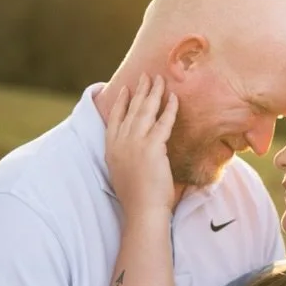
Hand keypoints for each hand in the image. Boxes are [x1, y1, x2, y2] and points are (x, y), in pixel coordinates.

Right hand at [104, 74, 177, 217]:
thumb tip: (134, 151)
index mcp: (111, 148)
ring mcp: (135, 142)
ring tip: (160, 79)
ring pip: (146, 110)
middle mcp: (121, 141)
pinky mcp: (152, 147)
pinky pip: (163, 122)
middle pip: (132, 109)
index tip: (126, 88)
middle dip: (140, 90)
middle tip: (147, 75)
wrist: (142, 209)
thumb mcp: (122, 172)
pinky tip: (174, 98)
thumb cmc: (136, 197)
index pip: (115, 117)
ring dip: (154, 92)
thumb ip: (125, 156)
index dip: (122, 101)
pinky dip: (169, 108)